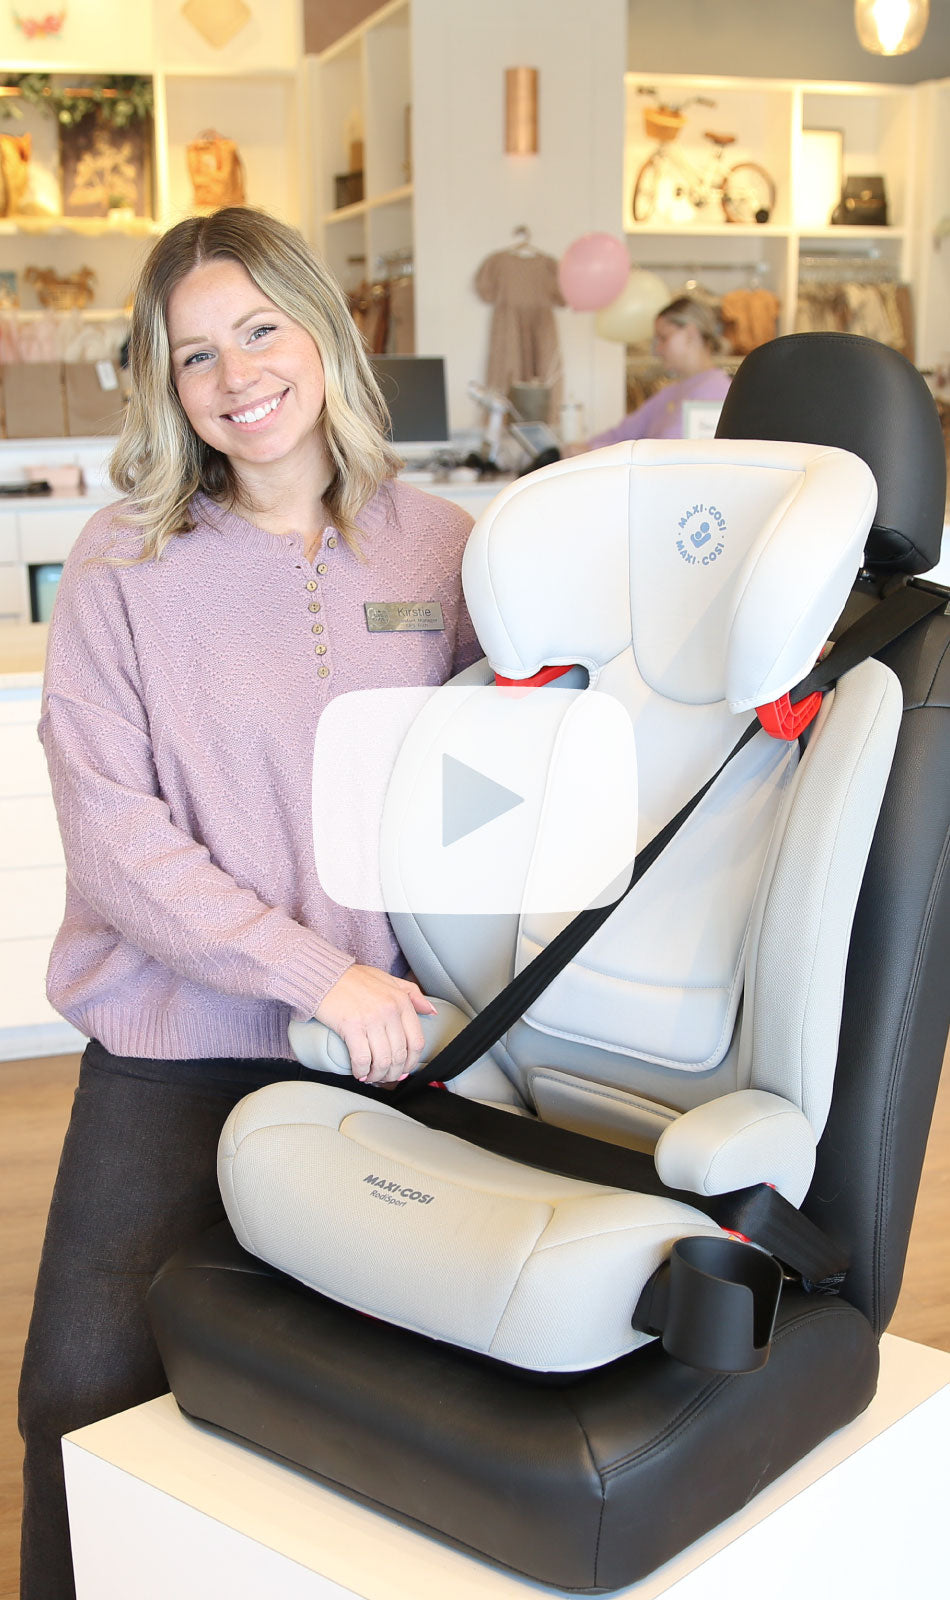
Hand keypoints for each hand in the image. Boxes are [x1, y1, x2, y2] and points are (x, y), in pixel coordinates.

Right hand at [314, 965, 437, 1085]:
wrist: (326, 974)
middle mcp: (390, 1011)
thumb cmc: (355, 978)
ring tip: (371, 1077)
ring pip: (383, 1060)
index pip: (416, 1041)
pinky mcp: (351, 1026)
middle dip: (393, 1073)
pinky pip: (362, 1058)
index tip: (403, 1070)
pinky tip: (359, 1073)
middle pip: (399, 1055)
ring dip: (378, 1075)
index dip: (411, 1062)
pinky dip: (362, 1071)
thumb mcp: (389, 980)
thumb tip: (431, 1011)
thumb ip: (412, 994)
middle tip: (386, 1078)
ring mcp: (371, 1019)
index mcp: (401, 1001)